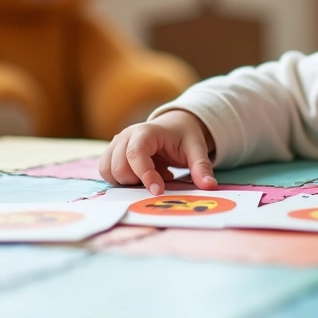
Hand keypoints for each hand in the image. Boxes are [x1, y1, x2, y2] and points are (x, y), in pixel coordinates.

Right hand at [99, 109, 216, 193]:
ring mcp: (116, 144)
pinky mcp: (112, 154)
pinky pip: (107, 172)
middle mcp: (126, 136)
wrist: (174, 126)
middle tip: (158, 180)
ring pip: (109, 171)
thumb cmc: (183, 137)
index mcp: (145, 132)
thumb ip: (201, 167)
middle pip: (119, 166)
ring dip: (127, 182)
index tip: (159, 191)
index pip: (136, 154)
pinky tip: (139, 176)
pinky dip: (121, 181)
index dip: (145, 175)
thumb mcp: (196, 149)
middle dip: (136, 181)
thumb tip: (210, 186)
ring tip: (149, 175)